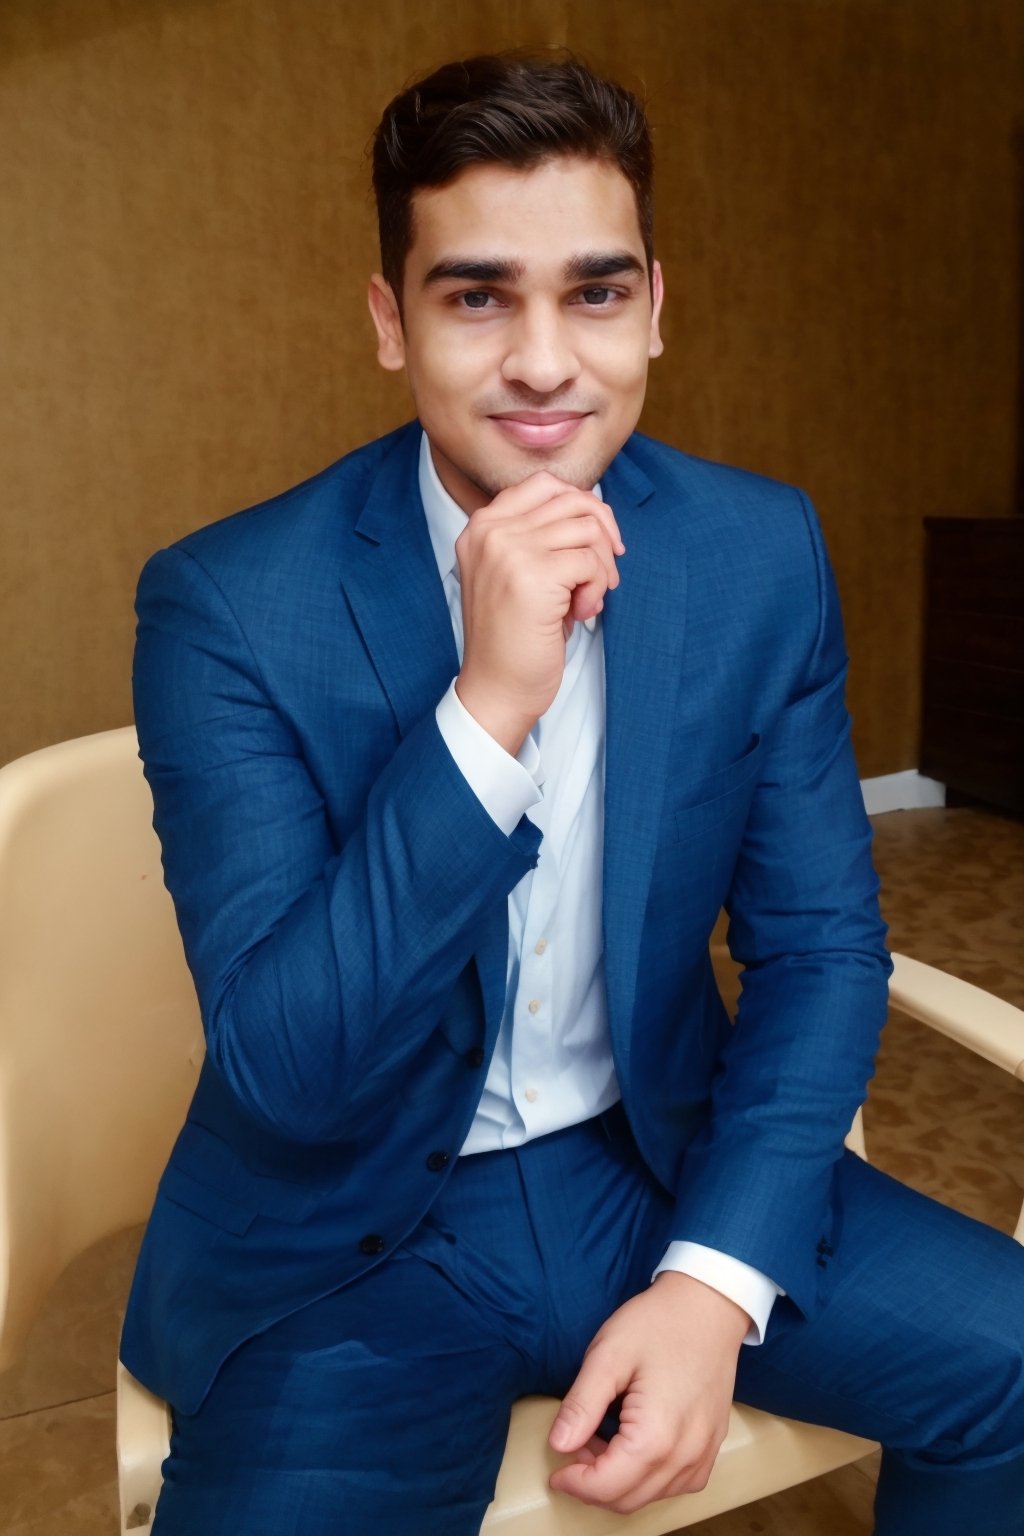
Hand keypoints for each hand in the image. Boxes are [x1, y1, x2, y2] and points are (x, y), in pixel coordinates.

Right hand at [454, 472, 623, 753]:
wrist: (496, 688)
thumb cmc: (514, 637)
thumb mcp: (519, 574)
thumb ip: (542, 538)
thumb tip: (597, 514)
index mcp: (481, 526)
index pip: (544, 485)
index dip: (583, 508)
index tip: (597, 543)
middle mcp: (489, 530)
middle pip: (572, 500)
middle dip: (602, 533)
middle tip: (605, 573)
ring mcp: (508, 549)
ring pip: (586, 530)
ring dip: (601, 567)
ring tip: (587, 600)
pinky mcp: (532, 574)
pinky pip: (590, 561)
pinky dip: (598, 588)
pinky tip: (582, 613)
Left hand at [548, 1272, 748, 1513]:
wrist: (709, 1305)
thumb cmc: (659, 1323)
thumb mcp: (608, 1354)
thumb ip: (582, 1405)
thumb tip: (558, 1445)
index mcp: (656, 1436)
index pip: (605, 1487)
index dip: (573, 1482)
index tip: (555, 1468)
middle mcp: (685, 1456)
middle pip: (627, 1499)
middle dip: (593, 1483)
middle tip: (575, 1446)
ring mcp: (704, 1454)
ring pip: (651, 1496)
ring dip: (619, 1482)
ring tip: (601, 1439)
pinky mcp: (712, 1447)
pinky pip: (676, 1484)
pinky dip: (648, 1478)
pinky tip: (633, 1446)